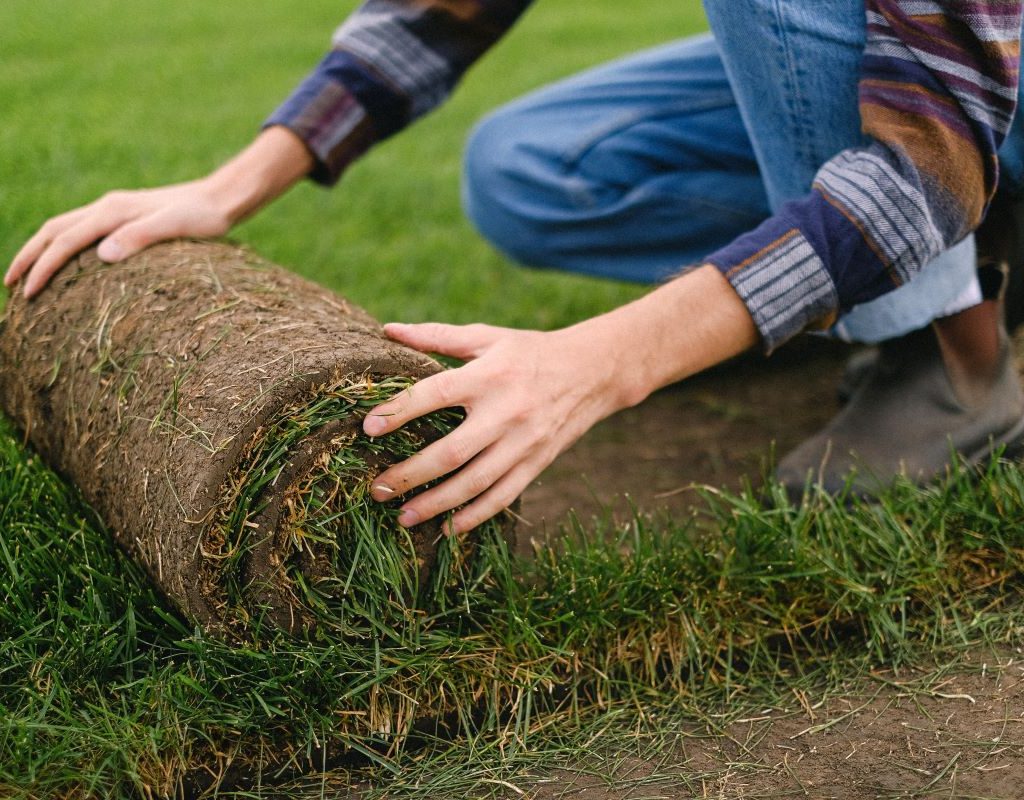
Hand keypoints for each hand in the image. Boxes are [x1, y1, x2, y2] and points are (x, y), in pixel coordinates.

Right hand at [5, 126, 313, 297]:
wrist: (223, 198)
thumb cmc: (204, 217)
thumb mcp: (175, 227)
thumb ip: (140, 237)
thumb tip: (102, 254)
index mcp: (113, 211)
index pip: (65, 241)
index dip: (43, 267)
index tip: (28, 294)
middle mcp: (108, 207)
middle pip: (53, 230)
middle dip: (28, 257)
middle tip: (10, 287)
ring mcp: (116, 210)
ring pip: (64, 228)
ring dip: (41, 251)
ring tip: (28, 277)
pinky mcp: (126, 217)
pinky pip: (83, 231)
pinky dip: (64, 246)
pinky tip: (67, 265)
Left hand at [363, 321, 641, 533]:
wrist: (593, 371)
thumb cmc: (529, 351)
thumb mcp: (487, 337)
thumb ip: (437, 336)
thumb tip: (389, 330)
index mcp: (487, 375)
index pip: (434, 394)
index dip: (399, 411)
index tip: (368, 428)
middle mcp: (505, 412)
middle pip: (450, 452)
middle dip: (409, 474)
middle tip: (376, 487)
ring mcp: (523, 442)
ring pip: (474, 483)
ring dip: (436, 503)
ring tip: (403, 516)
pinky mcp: (537, 463)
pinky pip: (503, 496)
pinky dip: (475, 516)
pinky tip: (448, 528)